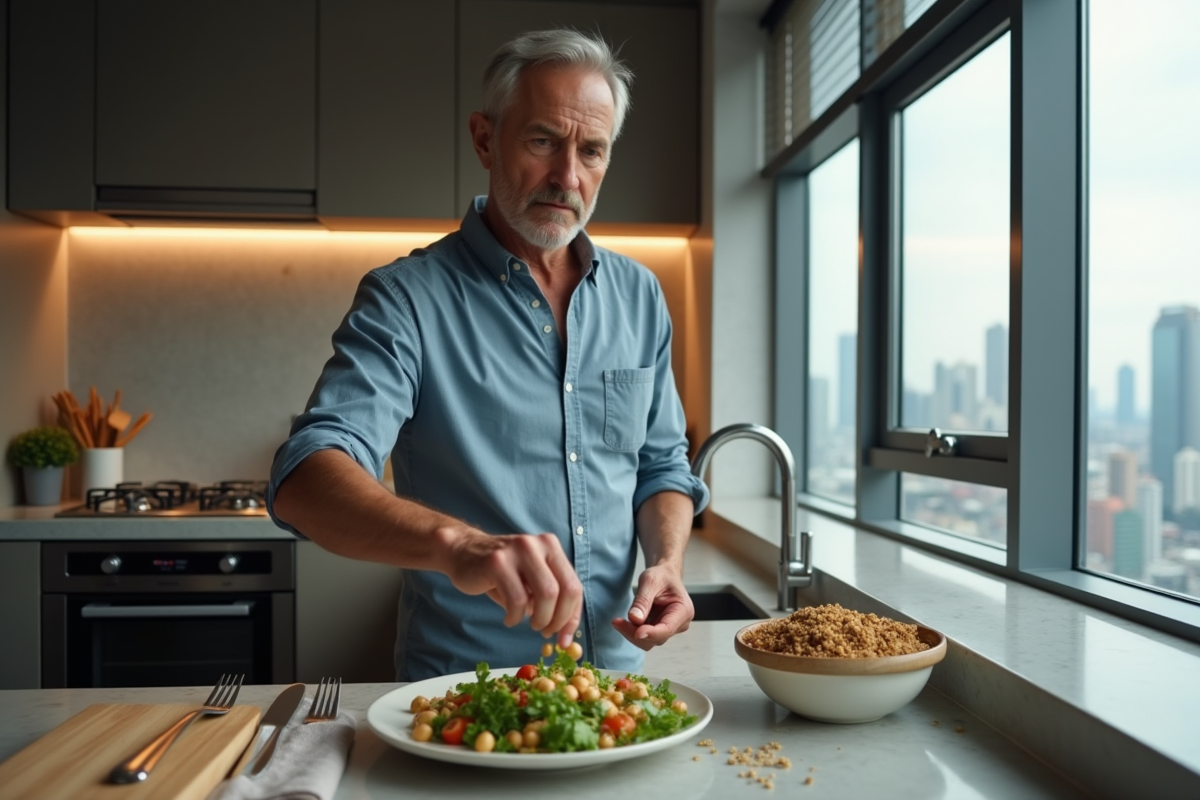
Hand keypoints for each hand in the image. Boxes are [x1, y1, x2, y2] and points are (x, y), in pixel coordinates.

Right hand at [442, 529, 582, 647]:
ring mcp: (518, 550)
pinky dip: (515, 617)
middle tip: (544, 632)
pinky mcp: (497, 562)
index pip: (574, 586)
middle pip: (564, 591)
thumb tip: (566, 632)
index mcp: (551, 547)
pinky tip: (509, 618)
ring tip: (527, 623)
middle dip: (557, 620)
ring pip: (545, 595)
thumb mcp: (530, 580)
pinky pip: (517, 599)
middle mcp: (539, 544)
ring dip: (538, 619)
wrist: (462, 552)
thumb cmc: (501, 573)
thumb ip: (550, 598)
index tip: (565, 639)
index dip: (572, 617)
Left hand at [611, 564, 693, 649]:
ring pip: (648, 641)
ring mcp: (669, 629)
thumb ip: (642, 601)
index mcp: (683, 611)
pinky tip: (622, 622)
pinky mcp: (658, 630)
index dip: (651, 633)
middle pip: (656, 638)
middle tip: (617, 621)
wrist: (663, 576)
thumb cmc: (661, 576)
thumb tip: (634, 619)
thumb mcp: (650, 581)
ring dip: (631, 633)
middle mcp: (679, 624)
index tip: (636, 632)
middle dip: (635, 633)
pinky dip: (631, 631)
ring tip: (618, 621)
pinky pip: (644, 637)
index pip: (667, 629)